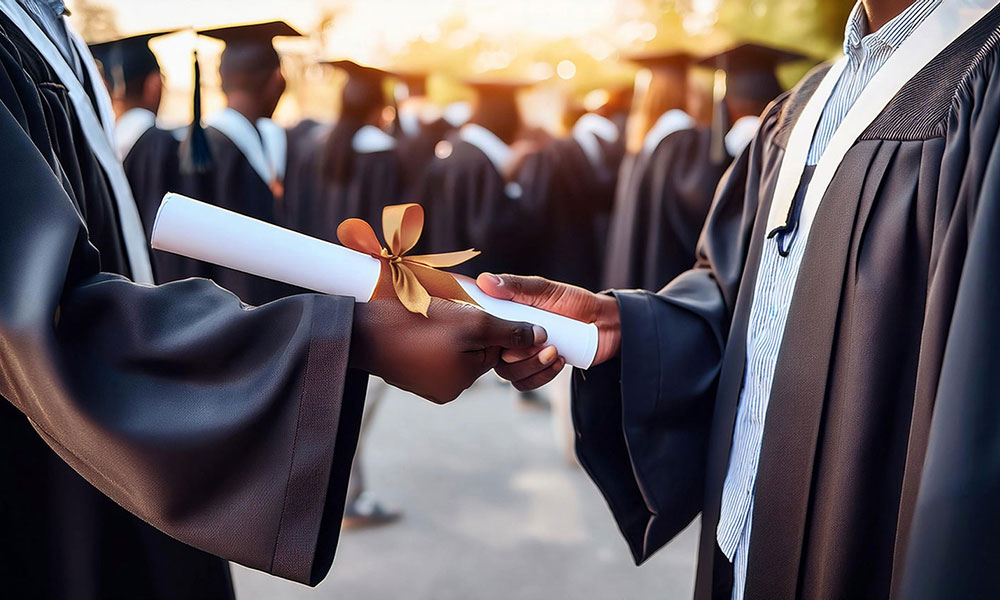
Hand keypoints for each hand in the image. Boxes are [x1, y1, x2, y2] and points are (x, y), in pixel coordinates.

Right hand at [350, 297, 543, 403]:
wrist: (360, 331)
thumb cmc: (417, 323)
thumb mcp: (471, 322)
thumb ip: (508, 331)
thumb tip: (541, 337)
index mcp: (465, 378)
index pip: (494, 348)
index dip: (489, 323)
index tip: (473, 306)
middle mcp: (449, 389)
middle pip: (475, 350)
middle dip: (468, 327)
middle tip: (446, 309)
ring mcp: (427, 384)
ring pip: (453, 350)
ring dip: (448, 329)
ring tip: (427, 314)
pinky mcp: (410, 375)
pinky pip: (431, 353)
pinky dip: (428, 336)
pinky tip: (415, 324)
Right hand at [476, 274, 621, 390]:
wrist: (603, 323)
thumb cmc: (574, 302)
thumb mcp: (545, 290)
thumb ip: (516, 287)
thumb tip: (484, 281)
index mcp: (505, 316)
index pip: (483, 328)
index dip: (490, 332)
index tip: (511, 327)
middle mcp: (509, 338)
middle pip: (493, 356)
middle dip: (518, 353)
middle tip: (544, 341)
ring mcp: (522, 356)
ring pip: (508, 373)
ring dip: (532, 365)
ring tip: (554, 351)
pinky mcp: (536, 371)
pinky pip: (525, 384)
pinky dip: (541, 375)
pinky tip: (559, 360)